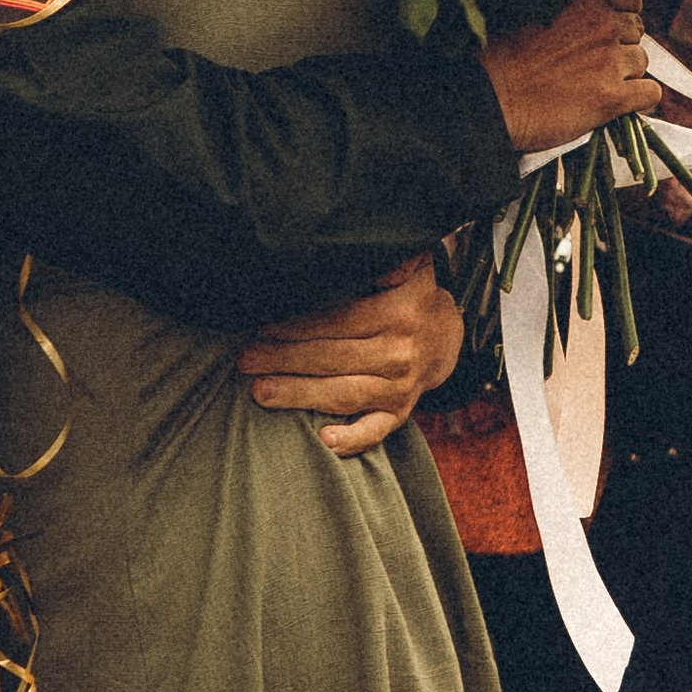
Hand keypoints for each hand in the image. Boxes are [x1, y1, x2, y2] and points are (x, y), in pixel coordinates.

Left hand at [237, 254, 463, 460]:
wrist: (445, 338)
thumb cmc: (409, 297)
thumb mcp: (409, 266)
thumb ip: (389, 258)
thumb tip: (364, 253)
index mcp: (398, 314)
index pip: (339, 321)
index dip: (299, 326)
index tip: (264, 327)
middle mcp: (401, 354)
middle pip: (334, 358)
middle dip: (285, 360)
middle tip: (246, 361)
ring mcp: (401, 388)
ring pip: (345, 395)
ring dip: (300, 395)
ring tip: (261, 393)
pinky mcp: (400, 413)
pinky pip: (376, 431)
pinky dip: (352, 439)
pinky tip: (322, 439)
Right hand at [481, 0, 662, 153]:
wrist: (488, 101)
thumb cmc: (497, 59)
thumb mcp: (528, 11)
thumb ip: (564, 7)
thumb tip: (583, 10)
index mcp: (583, 1)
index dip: (622, 10)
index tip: (607, 25)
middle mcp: (603, 26)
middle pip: (637, 29)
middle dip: (621, 44)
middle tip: (593, 61)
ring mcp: (610, 62)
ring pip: (642, 62)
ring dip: (626, 73)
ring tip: (594, 84)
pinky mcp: (613, 98)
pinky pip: (650, 93)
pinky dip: (638, 99)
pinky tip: (615, 103)